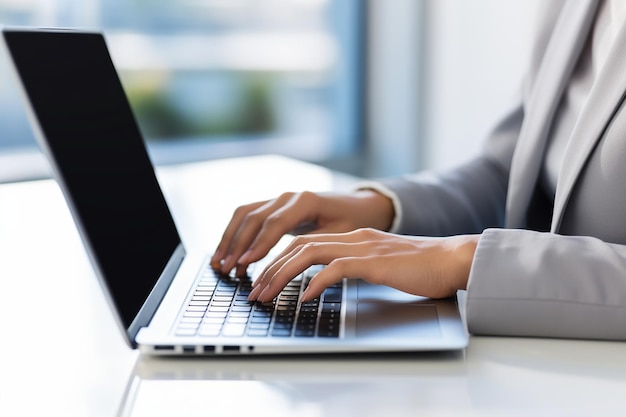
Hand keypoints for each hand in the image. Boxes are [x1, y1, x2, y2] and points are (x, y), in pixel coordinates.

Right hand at [211, 190, 394, 275]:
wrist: (357, 206)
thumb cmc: (351, 223)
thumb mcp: (340, 236)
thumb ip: (317, 248)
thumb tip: (294, 269)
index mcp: (306, 201)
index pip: (276, 223)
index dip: (259, 243)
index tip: (246, 262)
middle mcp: (288, 197)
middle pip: (255, 218)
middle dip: (238, 245)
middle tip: (227, 269)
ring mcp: (278, 199)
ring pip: (245, 214)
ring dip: (230, 239)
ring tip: (219, 263)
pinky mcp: (273, 206)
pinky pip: (247, 216)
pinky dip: (234, 233)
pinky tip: (225, 251)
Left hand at [248, 228, 478, 302]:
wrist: (454, 259)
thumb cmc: (422, 267)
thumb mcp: (381, 265)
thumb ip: (356, 267)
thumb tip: (327, 283)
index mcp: (354, 237)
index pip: (306, 242)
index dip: (280, 260)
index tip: (264, 280)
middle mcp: (354, 238)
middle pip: (299, 245)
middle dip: (271, 268)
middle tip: (254, 290)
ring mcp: (363, 247)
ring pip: (309, 253)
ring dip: (282, 274)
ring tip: (266, 294)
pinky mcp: (374, 262)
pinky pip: (336, 269)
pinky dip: (315, 282)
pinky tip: (303, 297)